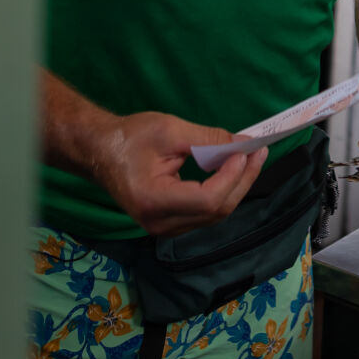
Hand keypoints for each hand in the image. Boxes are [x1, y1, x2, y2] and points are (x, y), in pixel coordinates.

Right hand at [96, 112, 266, 237]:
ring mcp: (164, 228)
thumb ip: (207, 139)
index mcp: (155, 200)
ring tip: (250, 158)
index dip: (232, 177)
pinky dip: (222, 192)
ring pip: (213, 215)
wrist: (100, 151)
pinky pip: (204, 213)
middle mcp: (161, 223)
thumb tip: (242, 144)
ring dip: (236, 186)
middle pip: (215, 210)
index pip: (207, 199)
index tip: (244, 151)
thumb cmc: (130, 137)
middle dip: (242, 180)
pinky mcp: (169, 223)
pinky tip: (231, 171)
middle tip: (258, 152)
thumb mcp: (169, 130)